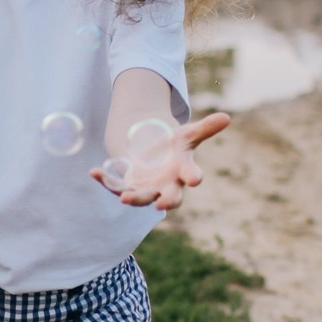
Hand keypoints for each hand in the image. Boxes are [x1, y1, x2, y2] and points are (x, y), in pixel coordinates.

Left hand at [97, 112, 231, 211]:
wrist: (149, 151)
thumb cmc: (173, 146)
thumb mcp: (187, 134)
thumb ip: (205, 128)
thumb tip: (227, 117)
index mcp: (182, 171)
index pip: (190, 176)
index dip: (192, 176)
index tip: (195, 178)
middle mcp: (166, 185)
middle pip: (168, 197)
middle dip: (166, 201)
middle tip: (162, 204)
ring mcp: (145, 188)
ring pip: (140, 197)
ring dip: (133, 198)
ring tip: (124, 198)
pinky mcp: (126, 187)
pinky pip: (115, 186)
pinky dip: (105, 180)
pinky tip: (94, 172)